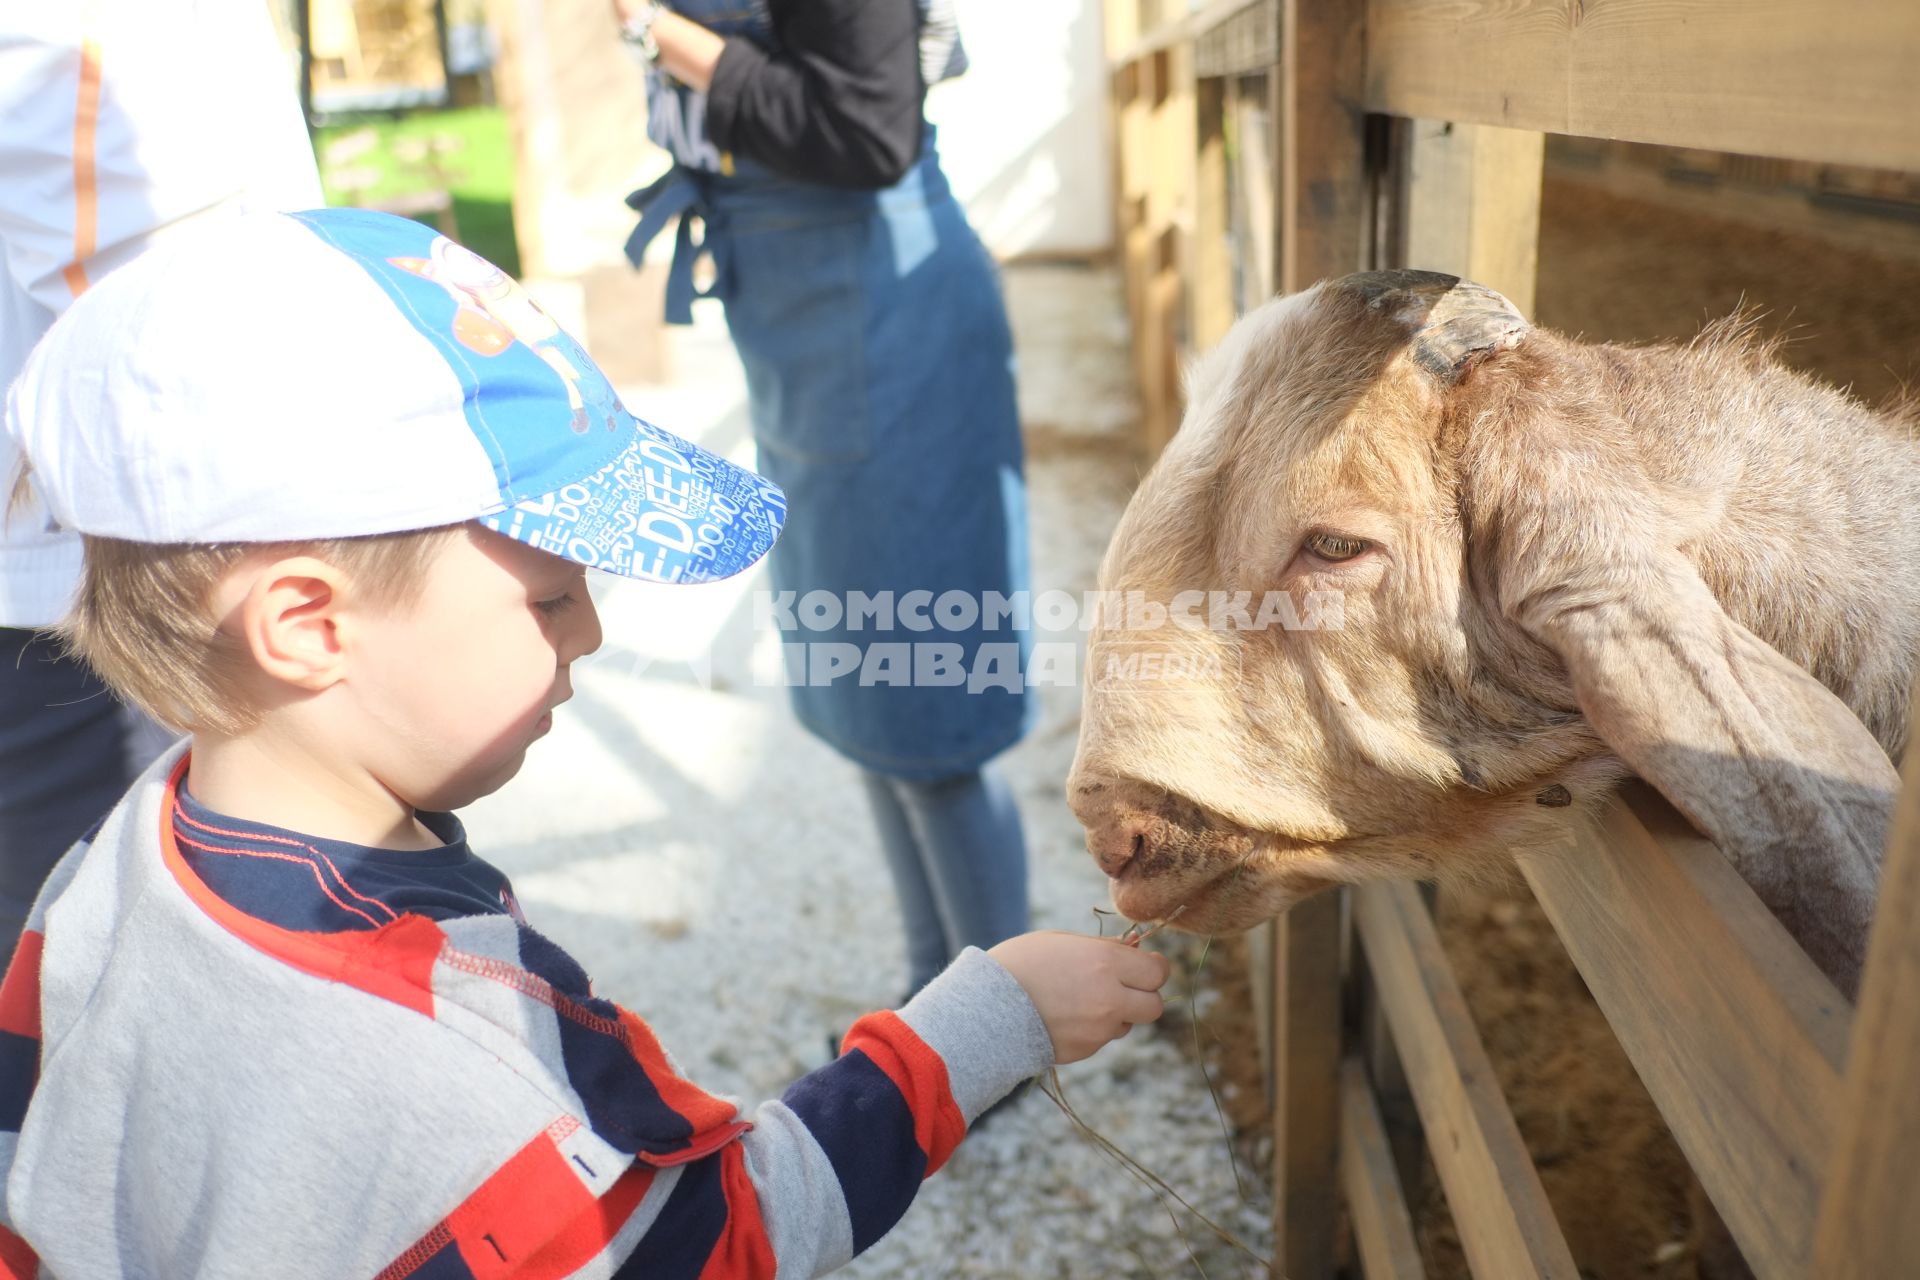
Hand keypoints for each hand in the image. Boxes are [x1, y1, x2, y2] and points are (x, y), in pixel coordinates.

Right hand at [988, 932, 1170, 1064]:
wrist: (986, 1007)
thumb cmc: (1022, 963)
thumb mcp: (1063, 943)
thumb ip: (1103, 947)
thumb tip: (1135, 946)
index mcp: (1106, 963)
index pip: (1158, 971)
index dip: (1153, 968)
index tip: (1143, 964)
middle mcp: (1110, 998)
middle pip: (1155, 1005)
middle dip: (1144, 996)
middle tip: (1124, 986)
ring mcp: (1099, 1028)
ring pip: (1128, 1023)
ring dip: (1117, 1014)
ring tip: (1082, 1001)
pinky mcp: (1086, 1049)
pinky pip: (1103, 1038)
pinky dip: (1094, 1029)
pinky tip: (1067, 1016)